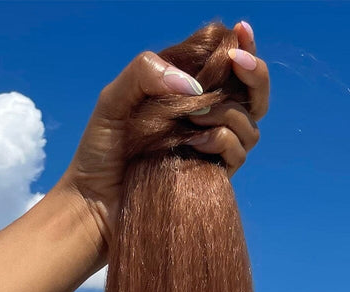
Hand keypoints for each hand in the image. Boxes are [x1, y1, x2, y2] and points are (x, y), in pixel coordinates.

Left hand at [57, 21, 268, 252]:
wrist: (95, 203)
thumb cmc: (100, 151)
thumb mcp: (114, 98)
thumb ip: (146, 71)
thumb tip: (195, 86)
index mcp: (184, 94)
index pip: (225, 66)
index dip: (242, 48)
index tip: (242, 30)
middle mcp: (203, 119)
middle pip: (253, 95)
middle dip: (254, 74)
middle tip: (237, 62)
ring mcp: (210, 150)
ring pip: (249, 124)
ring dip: (229, 110)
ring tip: (194, 116)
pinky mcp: (211, 177)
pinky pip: (237, 153)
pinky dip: (223, 140)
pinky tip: (196, 141)